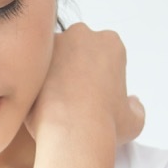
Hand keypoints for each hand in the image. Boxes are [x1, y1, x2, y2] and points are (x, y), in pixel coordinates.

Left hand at [24, 22, 144, 145]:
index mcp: (111, 43)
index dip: (100, 75)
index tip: (95, 94)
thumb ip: (135, 107)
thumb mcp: (134, 120)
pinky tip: (39, 102)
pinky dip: (36, 82)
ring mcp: (55, 43)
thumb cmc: (105, 125)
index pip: (104, 54)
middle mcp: (83, 34)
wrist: (72, 132)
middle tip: (73, 96)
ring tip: (53, 101)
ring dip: (53, 72)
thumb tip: (132, 102)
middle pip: (77, 49)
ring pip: (53, 56)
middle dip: (75, 67)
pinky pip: (32, 68)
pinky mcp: (31, 57)